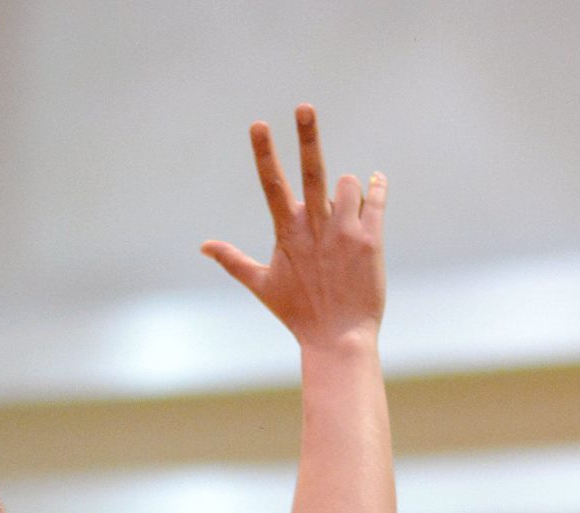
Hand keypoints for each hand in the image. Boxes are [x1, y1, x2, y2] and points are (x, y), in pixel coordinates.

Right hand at [203, 105, 385, 348]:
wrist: (338, 339)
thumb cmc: (298, 314)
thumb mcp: (261, 285)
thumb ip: (233, 260)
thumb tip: (203, 246)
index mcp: (288, 232)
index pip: (272, 184)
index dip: (264, 153)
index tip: (259, 124)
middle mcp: (316, 226)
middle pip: (311, 171)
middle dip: (306, 136)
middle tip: (303, 107)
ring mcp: (345, 231)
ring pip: (349, 183)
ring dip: (347, 190)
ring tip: (344, 217)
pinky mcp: (371, 240)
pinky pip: (377, 199)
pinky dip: (377, 188)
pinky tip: (376, 182)